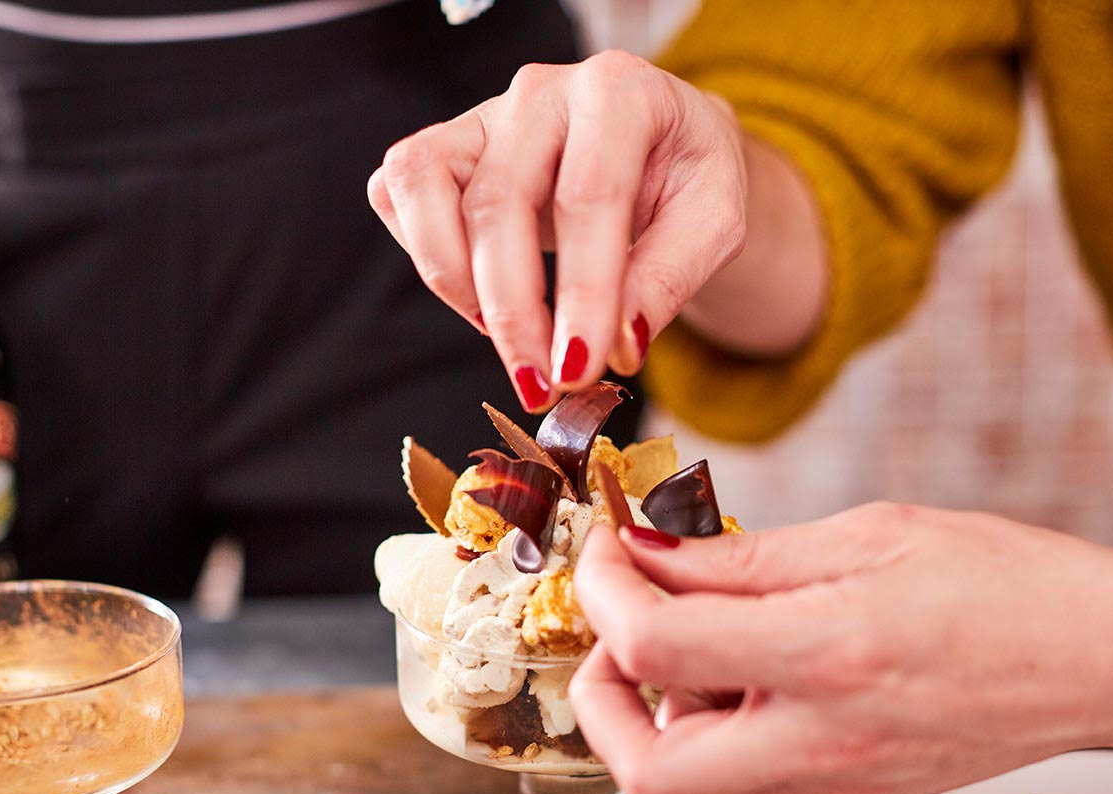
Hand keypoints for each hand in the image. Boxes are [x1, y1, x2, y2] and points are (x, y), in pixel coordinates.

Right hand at [368, 51, 747, 410]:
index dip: (580, 292)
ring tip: (506, 341)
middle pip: (498, 203)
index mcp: (619, 90)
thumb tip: (616, 345)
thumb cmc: (687, 180)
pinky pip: (396, 193)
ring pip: (422, 188)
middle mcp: (540, 91)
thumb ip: (669, 279)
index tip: (580, 368)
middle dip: (514, 312)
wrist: (666, 148)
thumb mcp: (716, 223)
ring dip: (452, 283)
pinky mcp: (443, 145)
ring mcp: (480, 114)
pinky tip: (478, 297)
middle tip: (541, 385)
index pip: (588, 196)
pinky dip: (425, 254)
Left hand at [568, 503, 1112, 793]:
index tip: (609, 550)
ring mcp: (842, 783)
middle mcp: (829, 740)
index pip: (656, 645)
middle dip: (601, 698)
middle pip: (650, 772)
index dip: (604, 589)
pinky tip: (747, 669)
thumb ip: (743, 556)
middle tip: (617, 629)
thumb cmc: (1009, 581)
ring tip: (690, 642)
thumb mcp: (867, 535)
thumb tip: (650, 551)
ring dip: (654, 720)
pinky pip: (747, 784)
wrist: (1107, 655)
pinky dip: (714, 731)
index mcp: (831, 655)